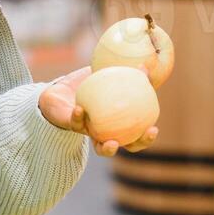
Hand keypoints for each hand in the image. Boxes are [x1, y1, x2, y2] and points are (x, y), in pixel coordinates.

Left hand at [39, 66, 159, 157]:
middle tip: (141, 136)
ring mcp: (87, 132)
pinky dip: (78, 117)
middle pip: (123, 146)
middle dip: (134, 145)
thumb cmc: (88, 86)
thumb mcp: (108, 78)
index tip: (154, 128)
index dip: (146, 137)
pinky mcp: (70, 126)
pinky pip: (75, 123)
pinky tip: (80, 108)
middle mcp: (103, 133)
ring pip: (98, 147)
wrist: (59, 90)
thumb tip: (145, 66)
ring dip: (106, 148)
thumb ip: (126, 75)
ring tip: (111, 142)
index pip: (134, 136)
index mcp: (115, 125)